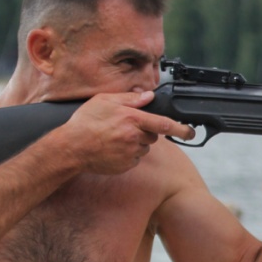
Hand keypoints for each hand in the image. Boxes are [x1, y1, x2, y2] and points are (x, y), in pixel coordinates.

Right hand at [64, 91, 194, 173]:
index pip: (163, 123)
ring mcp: (130, 153)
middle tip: (124, 128)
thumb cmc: (85, 122)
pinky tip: (112, 149)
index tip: (191, 132)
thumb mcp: (104, 101)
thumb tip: (149, 96)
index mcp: (132, 119)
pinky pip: (134, 159)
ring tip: (114, 138)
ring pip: (143, 147)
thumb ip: (130, 98)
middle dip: (145, 131)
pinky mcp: (126, 165)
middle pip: (153, 135)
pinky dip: (128, 154)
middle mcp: (134, 137)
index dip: (181, 128)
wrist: (71, 148)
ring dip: (136, 143)